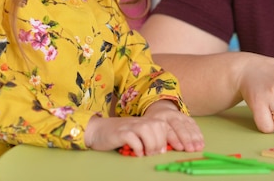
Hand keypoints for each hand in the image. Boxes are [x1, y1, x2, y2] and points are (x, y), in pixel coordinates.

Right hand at [85, 100, 203, 155]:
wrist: (98, 130)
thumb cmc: (121, 135)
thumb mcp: (138, 134)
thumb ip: (151, 138)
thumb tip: (165, 149)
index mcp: (148, 121)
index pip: (166, 127)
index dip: (172, 138)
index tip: (174, 150)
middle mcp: (141, 121)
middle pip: (160, 128)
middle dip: (160, 143)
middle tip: (154, 153)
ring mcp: (131, 125)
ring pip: (148, 131)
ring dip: (151, 144)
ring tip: (147, 153)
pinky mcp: (121, 132)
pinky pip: (133, 138)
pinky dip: (138, 147)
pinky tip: (137, 153)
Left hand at [143, 100, 203, 152]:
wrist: (160, 110)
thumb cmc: (155, 126)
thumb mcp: (152, 130)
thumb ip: (157, 139)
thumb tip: (163, 151)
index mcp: (160, 120)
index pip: (168, 130)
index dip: (175, 139)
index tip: (180, 148)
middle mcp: (171, 116)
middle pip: (180, 127)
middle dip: (186, 139)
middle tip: (191, 149)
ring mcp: (180, 115)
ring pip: (189, 126)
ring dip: (195, 138)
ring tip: (198, 147)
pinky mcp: (188, 117)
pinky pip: (194, 125)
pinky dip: (199, 134)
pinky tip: (201, 142)